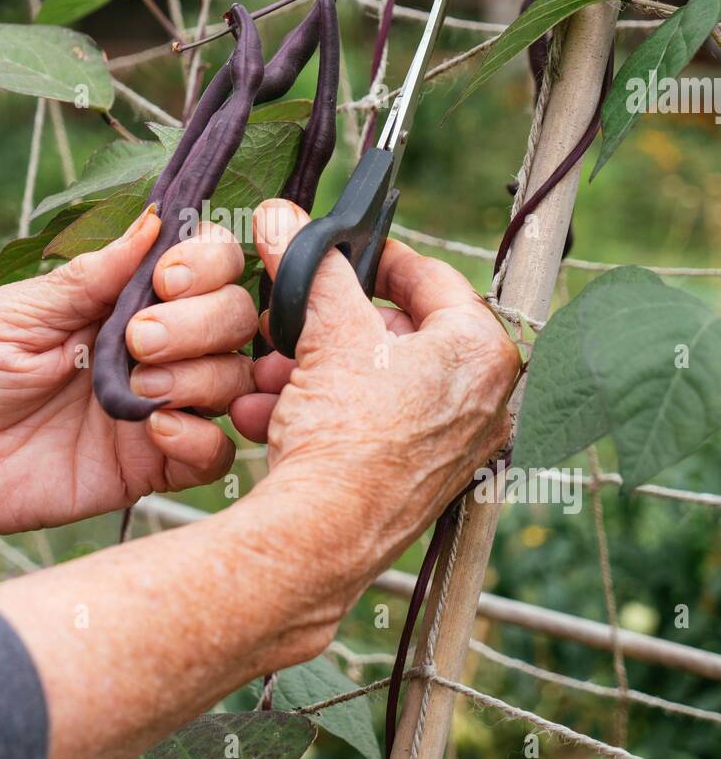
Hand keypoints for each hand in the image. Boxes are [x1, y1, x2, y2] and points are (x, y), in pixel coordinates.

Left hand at [0, 207, 255, 541]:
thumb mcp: (16, 311)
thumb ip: (90, 276)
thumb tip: (154, 219)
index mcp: (122, 299)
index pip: (206, 266)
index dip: (206, 263)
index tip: (165, 277)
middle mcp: (155, 348)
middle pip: (234, 317)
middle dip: (201, 321)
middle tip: (138, 340)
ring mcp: (159, 406)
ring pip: (235, 379)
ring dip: (201, 375)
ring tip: (139, 389)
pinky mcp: (151, 464)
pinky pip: (216, 453)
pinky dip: (201, 438)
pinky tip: (155, 429)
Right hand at [230, 200, 519, 556]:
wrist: (323, 537)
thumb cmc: (346, 438)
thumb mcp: (328, 331)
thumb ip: (313, 268)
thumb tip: (284, 221)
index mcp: (483, 353)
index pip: (431, 277)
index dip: (376, 258)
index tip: (344, 250)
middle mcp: (486, 401)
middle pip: (399, 335)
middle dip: (332, 328)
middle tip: (292, 321)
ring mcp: (458, 446)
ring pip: (379, 383)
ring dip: (318, 371)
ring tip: (272, 374)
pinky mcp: (426, 481)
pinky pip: (375, 425)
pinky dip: (328, 413)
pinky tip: (276, 414)